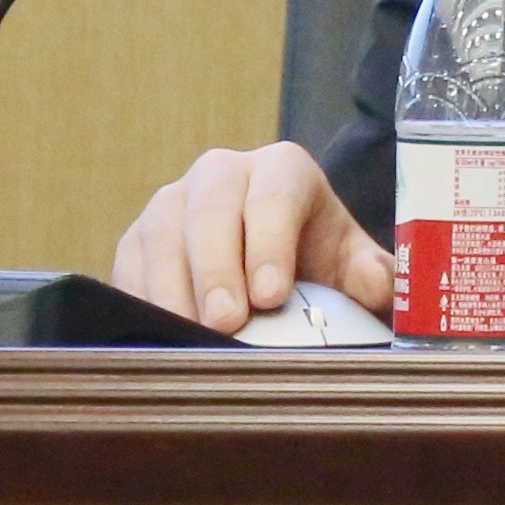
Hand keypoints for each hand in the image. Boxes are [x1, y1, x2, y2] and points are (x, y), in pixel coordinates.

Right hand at [112, 140, 394, 332]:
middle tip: (226, 322)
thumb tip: (375, 281)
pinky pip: (129, 263)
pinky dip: (141, 299)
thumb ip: (371, 273)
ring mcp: (173, 203)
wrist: (269, 263)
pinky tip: (155, 334)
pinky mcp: (137, 239)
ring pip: (162, 234)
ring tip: (189, 334)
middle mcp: (222, 173)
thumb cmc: (314, 261)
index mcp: (282, 169)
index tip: (271, 296)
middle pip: (211, 209)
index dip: (270, 244)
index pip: (274, 195)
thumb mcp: (350, 263)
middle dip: (217, 268)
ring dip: (174, 288)